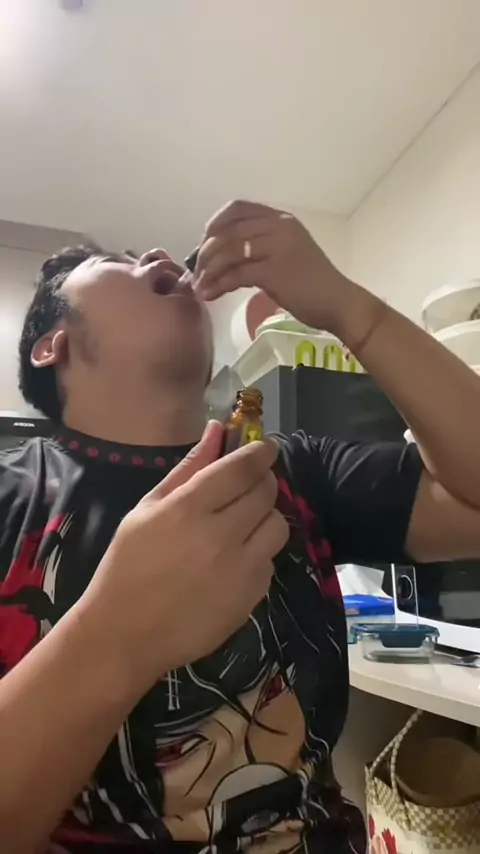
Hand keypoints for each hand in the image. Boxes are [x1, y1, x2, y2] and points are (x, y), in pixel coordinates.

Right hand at [81, 422, 287, 690]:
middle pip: (265, 493)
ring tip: (243, 523)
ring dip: (265, 517)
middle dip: (263, 480)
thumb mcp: (147, 509)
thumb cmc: (128, 565)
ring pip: (278, 525)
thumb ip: (187, 468)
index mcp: (188, 509)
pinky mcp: (252, 597)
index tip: (266, 447)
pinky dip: (259, 552)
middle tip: (249, 484)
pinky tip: (233, 559)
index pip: (241, 468)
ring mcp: (240, 569)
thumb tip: (216, 429)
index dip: (260, 452)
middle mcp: (220, 536)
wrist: (126, 633)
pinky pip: (270, 560)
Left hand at [193, 199, 352, 331]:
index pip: (238, 208)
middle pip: (227, 231)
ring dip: (209, 270)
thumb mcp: (286, 254)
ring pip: (228, 251)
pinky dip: (219, 284)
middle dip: (205, 252)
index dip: (215, 223)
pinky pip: (236, 274)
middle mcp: (279, 227)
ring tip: (200, 287)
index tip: (204, 243)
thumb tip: (223, 258)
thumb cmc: (313, 283)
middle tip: (197, 271)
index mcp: (281, 219)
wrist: (339, 302)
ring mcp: (277, 247)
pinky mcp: (275, 271)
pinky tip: (211, 295)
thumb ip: (260, 248)